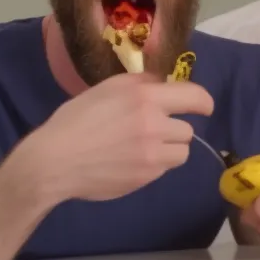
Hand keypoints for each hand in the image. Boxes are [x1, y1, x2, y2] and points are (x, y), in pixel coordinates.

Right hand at [19, 72, 213, 202]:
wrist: (54, 161)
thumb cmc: (77, 120)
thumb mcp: (107, 89)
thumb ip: (140, 83)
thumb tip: (164, 82)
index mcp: (145, 98)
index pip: (194, 97)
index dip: (204, 102)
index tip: (205, 107)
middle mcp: (154, 125)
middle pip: (188, 130)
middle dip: (175, 129)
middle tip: (154, 130)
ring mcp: (152, 155)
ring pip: (182, 152)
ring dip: (169, 149)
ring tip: (145, 147)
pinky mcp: (146, 177)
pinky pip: (164, 169)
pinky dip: (154, 165)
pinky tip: (131, 161)